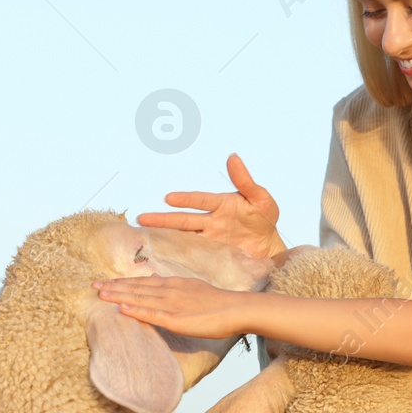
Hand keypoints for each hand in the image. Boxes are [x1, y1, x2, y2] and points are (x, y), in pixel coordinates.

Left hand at [94, 276, 247, 339]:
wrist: (237, 308)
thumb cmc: (219, 303)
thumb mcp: (194, 288)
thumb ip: (174, 286)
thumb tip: (156, 281)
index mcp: (173, 284)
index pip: (142, 282)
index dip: (122, 283)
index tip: (104, 283)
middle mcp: (170, 290)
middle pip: (136, 288)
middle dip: (113, 287)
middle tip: (92, 286)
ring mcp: (172, 304)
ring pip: (140, 298)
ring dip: (118, 296)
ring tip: (100, 294)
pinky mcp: (177, 319)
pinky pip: (153, 314)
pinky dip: (136, 310)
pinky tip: (122, 309)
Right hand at [135, 153, 284, 258]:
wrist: (269, 247)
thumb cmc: (264, 219)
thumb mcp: (261, 199)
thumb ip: (246, 181)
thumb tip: (233, 157)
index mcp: (221, 205)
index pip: (200, 201)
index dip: (186, 200)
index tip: (169, 198)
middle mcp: (211, 221)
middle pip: (184, 220)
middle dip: (163, 219)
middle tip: (142, 218)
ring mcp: (210, 238)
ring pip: (183, 236)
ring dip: (165, 235)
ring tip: (144, 232)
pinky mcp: (212, 254)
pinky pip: (193, 253)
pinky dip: (178, 253)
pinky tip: (163, 253)